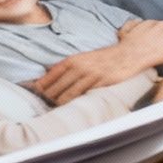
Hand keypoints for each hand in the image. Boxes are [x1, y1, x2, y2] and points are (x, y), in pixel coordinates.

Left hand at [34, 21, 162, 105]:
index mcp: (72, 59)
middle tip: (43, 105)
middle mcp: (78, 67)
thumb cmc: (105, 58)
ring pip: (66, 95)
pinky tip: (71, 108)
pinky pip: (82, 97)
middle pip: (54, 88)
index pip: (48, 77)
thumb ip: (69, 67)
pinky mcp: (101, 83)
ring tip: (56, 109)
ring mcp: (89, 75)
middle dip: (46, 98)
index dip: (39, 87)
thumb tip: (50, 78)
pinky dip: (74, 104)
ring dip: (58, 104)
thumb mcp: (84, 58)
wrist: (129, 53)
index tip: (34, 94)